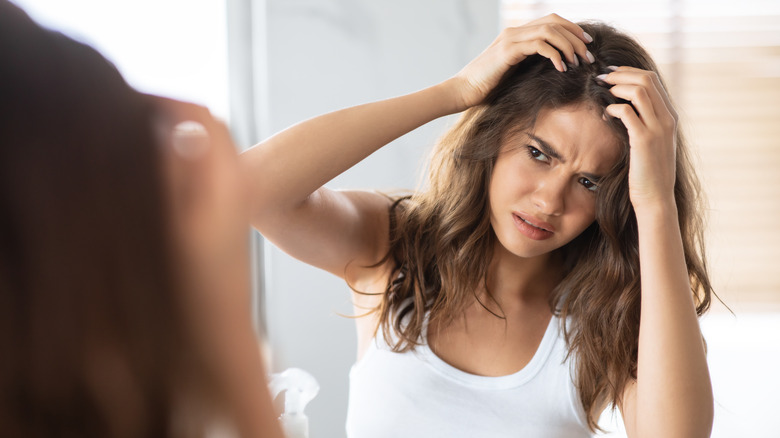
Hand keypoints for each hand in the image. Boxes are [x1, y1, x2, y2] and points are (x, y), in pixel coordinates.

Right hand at [447, 13, 593, 110]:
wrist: (463, 91)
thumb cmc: (486, 87)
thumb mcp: (513, 73)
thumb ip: (529, 65)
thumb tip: (554, 69)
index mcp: (517, 34)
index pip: (551, 21)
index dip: (572, 30)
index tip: (587, 45)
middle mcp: (514, 32)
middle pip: (554, 22)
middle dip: (576, 37)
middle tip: (588, 56)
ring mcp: (510, 39)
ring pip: (549, 31)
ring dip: (569, 46)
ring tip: (578, 62)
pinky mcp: (508, 51)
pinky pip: (539, 45)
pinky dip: (554, 54)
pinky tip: (561, 68)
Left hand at [600, 66, 678, 211]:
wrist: (656, 197)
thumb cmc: (649, 172)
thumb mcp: (652, 143)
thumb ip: (645, 123)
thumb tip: (625, 107)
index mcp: (670, 116)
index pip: (653, 80)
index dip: (629, 72)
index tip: (611, 73)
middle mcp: (667, 118)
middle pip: (647, 79)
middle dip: (621, 73)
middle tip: (601, 77)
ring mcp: (658, 128)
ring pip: (639, 90)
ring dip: (616, 86)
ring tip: (601, 90)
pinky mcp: (644, 140)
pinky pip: (627, 112)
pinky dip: (612, 108)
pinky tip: (604, 114)